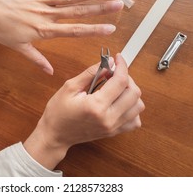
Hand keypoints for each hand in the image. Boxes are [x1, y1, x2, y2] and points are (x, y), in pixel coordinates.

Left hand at [0, 0, 122, 73]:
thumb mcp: (17, 47)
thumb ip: (36, 58)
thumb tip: (49, 72)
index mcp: (43, 31)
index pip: (74, 31)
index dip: (94, 30)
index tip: (111, 29)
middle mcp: (46, 14)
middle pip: (78, 12)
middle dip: (100, 9)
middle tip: (119, 5)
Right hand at [23, 54, 144, 169]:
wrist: (55, 134)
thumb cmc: (58, 112)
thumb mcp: (70, 87)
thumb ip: (91, 73)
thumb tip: (108, 63)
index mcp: (96, 106)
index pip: (120, 81)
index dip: (122, 65)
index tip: (118, 58)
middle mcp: (108, 118)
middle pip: (134, 93)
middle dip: (127, 77)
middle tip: (114, 73)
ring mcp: (113, 127)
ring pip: (138, 106)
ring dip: (131, 93)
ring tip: (116, 88)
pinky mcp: (114, 132)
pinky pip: (135, 121)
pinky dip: (132, 109)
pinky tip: (120, 102)